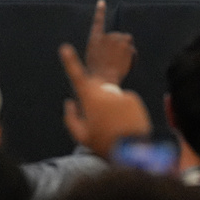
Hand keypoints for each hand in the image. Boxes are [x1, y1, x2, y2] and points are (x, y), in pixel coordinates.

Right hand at [59, 42, 150, 158]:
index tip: (65, 48)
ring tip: (115, 127)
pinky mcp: (134, 97)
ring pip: (111, 96)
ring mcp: (121, 93)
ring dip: (111, 107)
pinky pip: (124, 100)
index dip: (70, 62)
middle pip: (95, 89)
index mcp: (90, 100)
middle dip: (94, 100)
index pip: (77, 77)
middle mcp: (105, 92)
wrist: (134, 151)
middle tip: (100, 121)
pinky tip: (125, 123)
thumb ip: (71, 117)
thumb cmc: (104, 144)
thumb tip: (70, 102)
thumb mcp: (82, 136)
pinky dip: (123, 109)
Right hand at [84, 0, 135, 84]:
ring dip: (126, 51)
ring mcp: (118, 40)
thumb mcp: (92, 56)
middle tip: (114, 60)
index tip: (102, 2)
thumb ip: (101, 46)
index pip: (98, 21)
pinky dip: (132, 58)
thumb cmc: (97, 72)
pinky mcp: (127, 45)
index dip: (100, 11)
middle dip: (119, 46)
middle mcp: (107, 36)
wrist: (104, 80)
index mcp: (95, 38)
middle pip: (118, 36)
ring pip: (127, 42)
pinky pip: (133, 51)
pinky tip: (125, 66)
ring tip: (119, 64)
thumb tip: (109, 46)